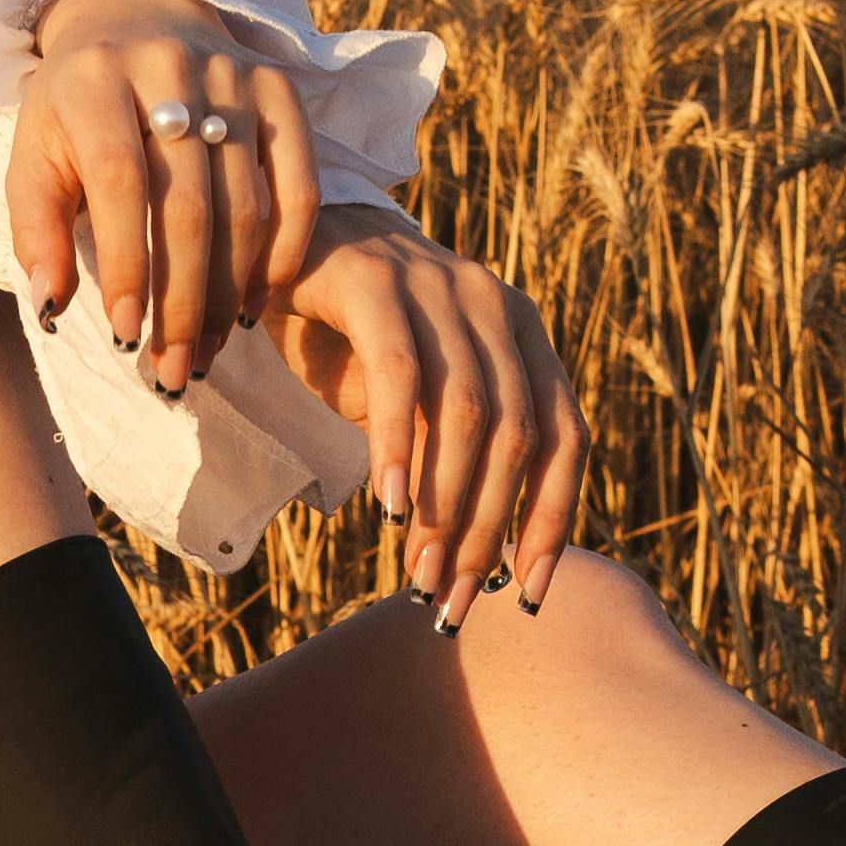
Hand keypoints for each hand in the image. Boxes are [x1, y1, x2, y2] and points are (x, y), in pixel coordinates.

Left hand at [4, 0, 319, 397]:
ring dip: (229, 293)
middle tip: (173, 368)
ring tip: (206, 351)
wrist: (131, 19)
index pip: (119, 181)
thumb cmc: (73, 112)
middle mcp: (169, 68)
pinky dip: (283, 253)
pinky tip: (255, 305)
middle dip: (182, 300)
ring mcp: (232, 75)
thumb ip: (37, 230)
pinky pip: (299, 184)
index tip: (124, 334)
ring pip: (247, 203)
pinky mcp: (279, 88)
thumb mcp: (33, 158)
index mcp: (94, 80)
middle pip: (189, 203)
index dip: (126, 263)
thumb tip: (51, 307)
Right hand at [272, 214, 589, 622]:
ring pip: (469, 413)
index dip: (552, 520)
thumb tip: (479, 564)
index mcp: (522, 332)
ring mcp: (439, 284)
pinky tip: (385, 509)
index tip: (526, 594)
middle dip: (489, 531)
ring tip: (417, 573)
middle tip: (451, 600)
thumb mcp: (416, 401)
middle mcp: (495, 302)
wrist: (280, 245)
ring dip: (445, 506)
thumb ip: (454, 455)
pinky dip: (397, 450)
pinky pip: (401, 377)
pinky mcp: (375, 280)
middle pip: (519, 435)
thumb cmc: (347, 337)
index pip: (565, 437)